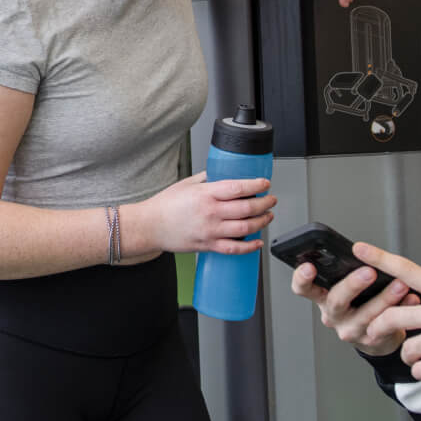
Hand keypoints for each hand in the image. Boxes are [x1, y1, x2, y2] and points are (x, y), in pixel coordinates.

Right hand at [137, 173, 275, 254]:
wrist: (150, 226)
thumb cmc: (164, 205)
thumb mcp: (186, 184)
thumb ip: (207, 179)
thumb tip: (222, 172)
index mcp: (205, 194)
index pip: (238, 188)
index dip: (256, 185)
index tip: (265, 183)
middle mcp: (210, 212)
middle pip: (247, 208)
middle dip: (264, 203)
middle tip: (271, 200)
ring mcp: (210, 231)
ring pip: (245, 228)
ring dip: (261, 222)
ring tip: (268, 216)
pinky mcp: (208, 245)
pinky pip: (234, 248)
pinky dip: (249, 246)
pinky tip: (257, 242)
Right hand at [290, 257, 417, 356]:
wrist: (378, 335)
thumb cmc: (361, 302)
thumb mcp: (347, 287)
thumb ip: (346, 271)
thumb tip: (360, 250)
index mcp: (323, 297)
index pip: (303, 289)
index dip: (302, 278)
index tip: (309, 266)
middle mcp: (333, 315)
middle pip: (335, 301)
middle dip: (352, 285)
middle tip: (368, 272)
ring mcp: (350, 330)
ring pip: (365, 315)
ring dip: (384, 298)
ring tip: (400, 285)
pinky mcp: (371, 340)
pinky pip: (386, 324)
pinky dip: (401, 309)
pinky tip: (411, 299)